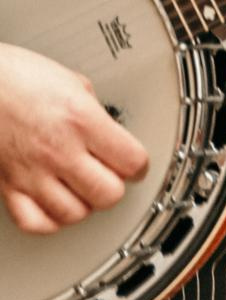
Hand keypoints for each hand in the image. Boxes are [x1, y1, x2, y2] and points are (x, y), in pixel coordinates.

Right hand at [0, 43, 148, 234]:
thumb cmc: (18, 77)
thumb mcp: (73, 83)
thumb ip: (96, 113)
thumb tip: (111, 133)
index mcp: (82, 120)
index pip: (131, 161)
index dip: (140, 165)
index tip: (136, 164)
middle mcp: (59, 151)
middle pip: (108, 194)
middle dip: (115, 186)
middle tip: (110, 177)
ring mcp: (31, 172)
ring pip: (74, 213)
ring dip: (84, 204)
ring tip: (83, 189)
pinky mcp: (7, 186)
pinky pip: (35, 222)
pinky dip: (50, 220)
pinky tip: (55, 205)